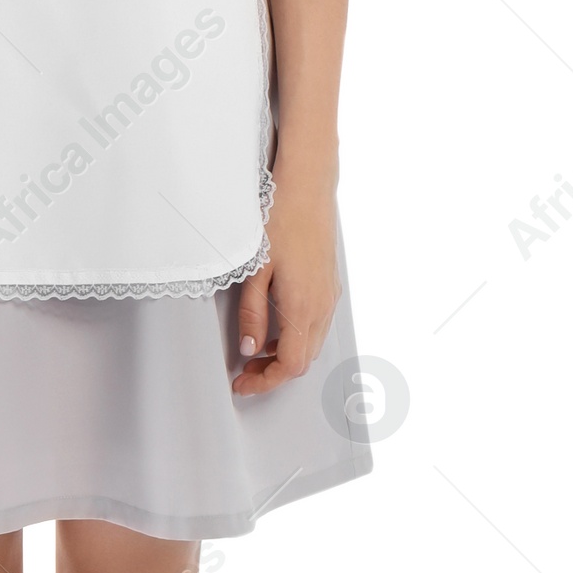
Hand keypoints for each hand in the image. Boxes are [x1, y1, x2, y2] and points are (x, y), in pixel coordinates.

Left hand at [232, 177, 339, 396]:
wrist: (308, 187)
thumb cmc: (280, 220)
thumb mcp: (255, 269)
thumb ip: (253, 314)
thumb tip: (250, 349)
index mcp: (304, 307)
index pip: (290, 365)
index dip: (265, 382)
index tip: (243, 384)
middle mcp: (323, 306)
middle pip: (303, 360)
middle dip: (273, 372)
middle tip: (244, 371)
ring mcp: (330, 296)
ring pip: (311, 344)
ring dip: (285, 355)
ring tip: (256, 350)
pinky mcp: (330, 285)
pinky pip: (316, 325)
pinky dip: (296, 337)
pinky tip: (275, 326)